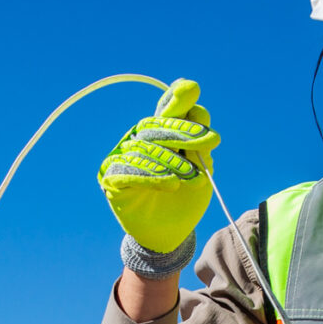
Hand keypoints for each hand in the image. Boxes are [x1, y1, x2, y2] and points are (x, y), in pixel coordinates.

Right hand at [96, 79, 218, 252]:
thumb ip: (199, 142)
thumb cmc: (186, 198)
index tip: (191, 90)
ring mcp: (122, 158)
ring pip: (143, 149)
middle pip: (154, 126)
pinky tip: (171, 184)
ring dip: (172, 161)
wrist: (171, 233)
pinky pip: (127, 171)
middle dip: (183, 131)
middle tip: (211, 140)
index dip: (176, 100)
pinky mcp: (111, 179)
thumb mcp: (201, 169)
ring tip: (193, 177)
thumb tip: (199, 109)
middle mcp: (138, 141)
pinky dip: (150, 176)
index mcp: (160, 134)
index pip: (165, 110)